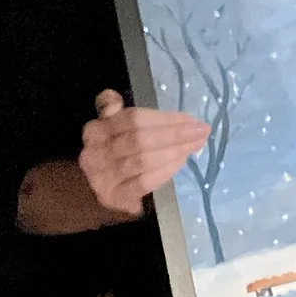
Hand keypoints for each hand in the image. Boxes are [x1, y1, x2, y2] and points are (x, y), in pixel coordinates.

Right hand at [77, 90, 206, 217]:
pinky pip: (144, 182)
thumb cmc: (113, 154)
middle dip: (175, 134)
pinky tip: (181, 162)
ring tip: (196, 145)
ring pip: (143, 160)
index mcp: (95, 130)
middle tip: (201, 131)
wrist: (94, 192)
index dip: (164, 118)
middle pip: (139, 139)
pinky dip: (165, 171)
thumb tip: (118, 99)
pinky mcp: (113, 196)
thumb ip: (117, 111)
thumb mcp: (112, 129)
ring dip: (175, 151)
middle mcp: (94, 152)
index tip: (190, 119)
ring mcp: (102, 177)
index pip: (132, 118)